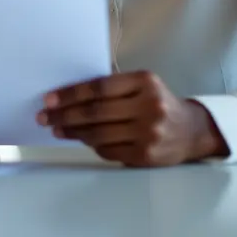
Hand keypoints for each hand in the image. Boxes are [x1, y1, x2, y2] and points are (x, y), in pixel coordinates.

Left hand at [38, 70, 227, 166]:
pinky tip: (81, 139)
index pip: (99, 87)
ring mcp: (148, 132)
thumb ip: (113, 88)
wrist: (192, 131)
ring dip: (73, 132)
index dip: (71, 94)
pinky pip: (108, 150)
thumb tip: (69, 96)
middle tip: (44, 117)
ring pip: (99, 133)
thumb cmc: (158, 103)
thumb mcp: (143, 86)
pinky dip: (91, 144)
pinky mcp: (145, 155)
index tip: (50, 99)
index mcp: (145, 82)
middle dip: (64, 115)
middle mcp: (149, 106)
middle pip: (96, 111)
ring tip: (57, 129)